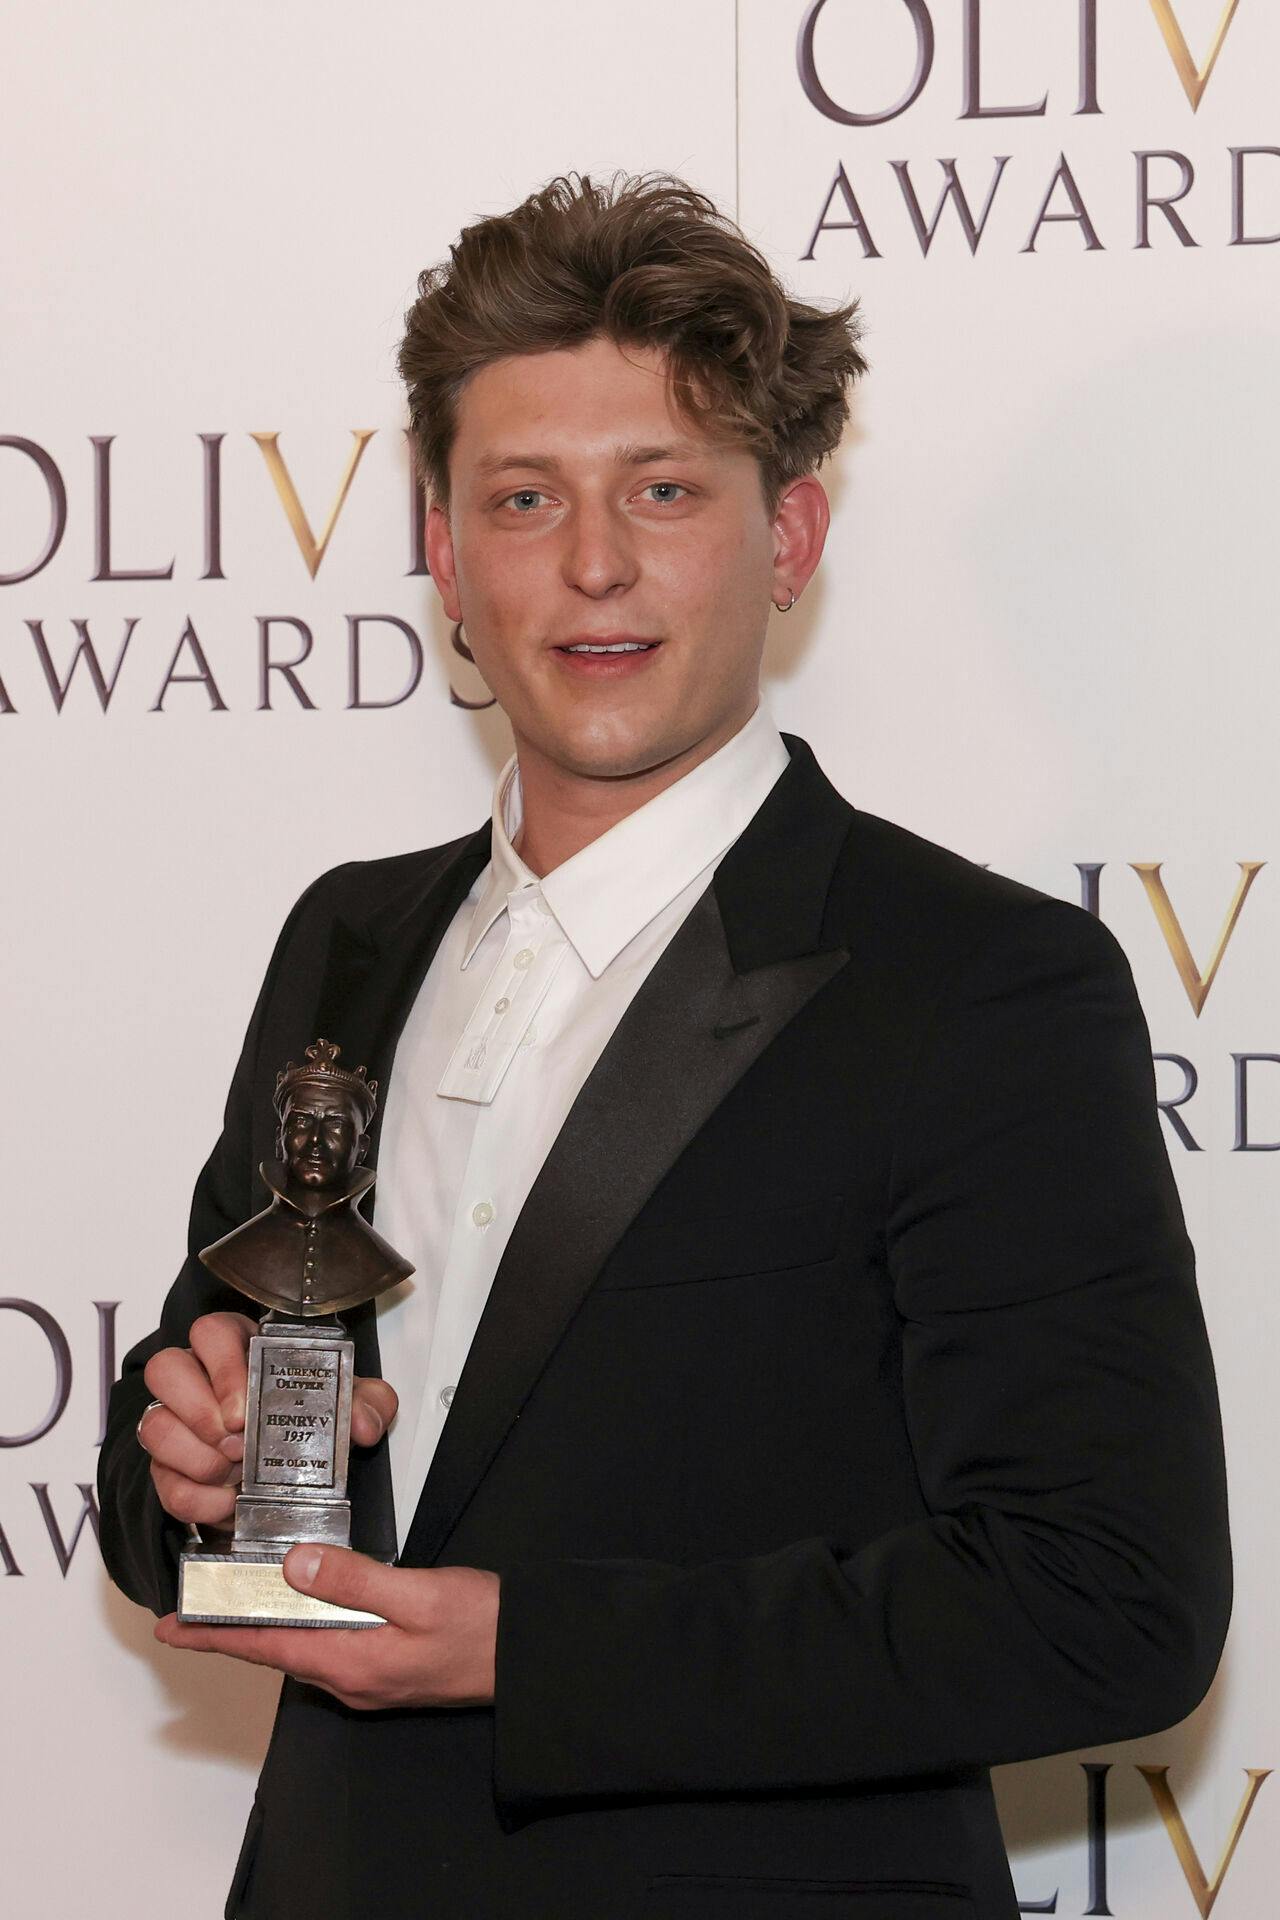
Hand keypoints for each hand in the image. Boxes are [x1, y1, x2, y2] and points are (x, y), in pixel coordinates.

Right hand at [137, 1311, 397, 1526]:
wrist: (294, 1479)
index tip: (243, 1410)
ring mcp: (178, 1424)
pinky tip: (225, 1503)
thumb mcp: (349, 1404)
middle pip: (166, 1369)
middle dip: (197, 1411)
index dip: (221, 1367)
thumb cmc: (314, 1420)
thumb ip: (366, 1403)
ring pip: (153, 1424)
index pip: (211, 1331)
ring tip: (231, 1473)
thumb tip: (363, 1424)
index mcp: (240, 1348)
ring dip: (191, 1454)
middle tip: (237, 1445)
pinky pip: (162, 1481)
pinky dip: (193, 1497)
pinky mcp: (169, 1469)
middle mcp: (198, 1379)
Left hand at [154, 1548, 499, 1708]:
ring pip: (302, 1648)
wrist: (529, 1659)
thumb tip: (296, 1568)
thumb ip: (355, 1581)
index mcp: (351, 1662)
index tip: (172, 1627)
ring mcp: (369, 1679)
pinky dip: (303, 1626)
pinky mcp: (386, 1670)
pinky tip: (305, 1605)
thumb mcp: (420, 1594)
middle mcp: (352, 1679)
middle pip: (276, 1649)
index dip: (215, 1635)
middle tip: (197, 1605)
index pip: (265, 1646)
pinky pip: (329, 1648)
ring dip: (268, 1625)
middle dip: (233, 1628)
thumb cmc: (483, 1628)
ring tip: (238, 1601)